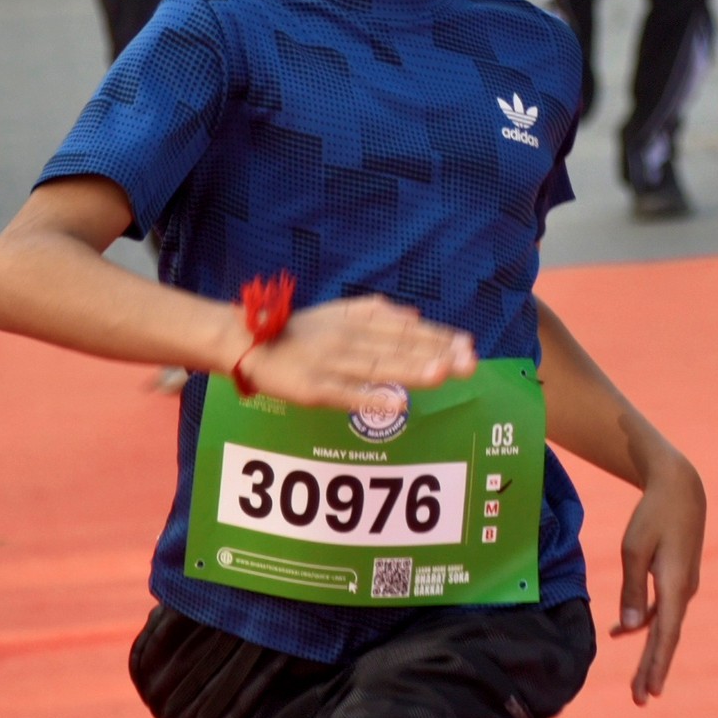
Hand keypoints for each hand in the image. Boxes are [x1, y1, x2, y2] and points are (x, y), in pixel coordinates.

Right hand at [230, 293, 476, 411]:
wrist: (246, 342)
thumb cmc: (299, 331)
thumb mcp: (339, 311)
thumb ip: (378, 311)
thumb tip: (417, 317)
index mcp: (357, 322)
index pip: (406, 331)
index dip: (438, 338)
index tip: (469, 345)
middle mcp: (348, 340)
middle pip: (398, 348)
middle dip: (436, 355)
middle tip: (470, 362)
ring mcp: (330, 365)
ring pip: (376, 368)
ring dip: (410, 370)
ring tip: (443, 373)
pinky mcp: (312, 388)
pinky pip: (343, 395)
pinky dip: (367, 399)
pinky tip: (394, 405)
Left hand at [612, 443, 705, 702]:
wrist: (681, 487)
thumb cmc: (654, 514)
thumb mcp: (635, 549)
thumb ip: (632, 590)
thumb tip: (629, 628)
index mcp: (676, 586)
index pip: (665, 634)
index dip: (656, 665)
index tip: (650, 691)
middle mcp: (684, 591)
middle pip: (666, 638)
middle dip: (652, 670)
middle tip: (641, 700)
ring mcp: (683, 585)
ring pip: (664, 627)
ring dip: (649, 652)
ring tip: (636, 683)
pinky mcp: (677, 578)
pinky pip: (662, 610)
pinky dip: (644, 624)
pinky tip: (620, 633)